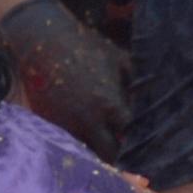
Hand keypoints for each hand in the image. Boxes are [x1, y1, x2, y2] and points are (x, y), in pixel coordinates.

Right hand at [0, 0, 132, 158]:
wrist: (41, 38)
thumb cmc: (84, 46)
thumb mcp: (118, 59)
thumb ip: (138, 82)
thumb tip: (152, 100)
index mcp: (109, 104)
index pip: (132, 136)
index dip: (139, 138)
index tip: (142, 138)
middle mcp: (88, 120)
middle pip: (109, 153)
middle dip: (118, 151)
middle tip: (121, 146)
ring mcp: (66, 123)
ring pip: (86, 151)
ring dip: (95, 147)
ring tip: (101, 139)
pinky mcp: (48, 121)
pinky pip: (67, 139)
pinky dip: (76, 139)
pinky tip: (81, 129)